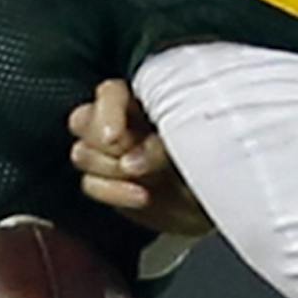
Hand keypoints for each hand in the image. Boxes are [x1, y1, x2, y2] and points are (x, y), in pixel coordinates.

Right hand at [68, 80, 213, 237]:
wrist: (215, 203)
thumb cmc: (212, 162)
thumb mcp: (194, 147)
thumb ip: (161, 148)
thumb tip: (131, 162)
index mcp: (144, 99)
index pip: (109, 93)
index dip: (107, 112)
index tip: (115, 138)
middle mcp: (121, 122)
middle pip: (82, 121)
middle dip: (104, 145)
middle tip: (133, 162)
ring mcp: (111, 154)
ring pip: (82, 154)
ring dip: (111, 170)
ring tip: (147, 181)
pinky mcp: (108, 183)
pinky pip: (90, 185)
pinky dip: (112, 193)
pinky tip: (141, 197)